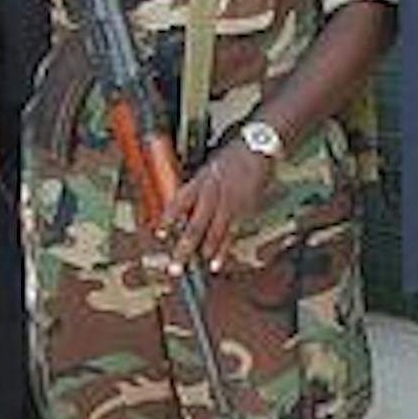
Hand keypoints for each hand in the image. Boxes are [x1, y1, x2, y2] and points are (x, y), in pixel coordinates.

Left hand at [163, 143, 273, 273]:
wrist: (258, 149)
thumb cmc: (230, 156)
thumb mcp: (206, 167)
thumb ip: (194, 188)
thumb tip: (181, 210)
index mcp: (200, 182)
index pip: (179, 203)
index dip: (168, 220)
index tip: (159, 235)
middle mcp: (212, 195)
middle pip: (195, 226)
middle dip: (183, 249)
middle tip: (174, 267)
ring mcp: (229, 205)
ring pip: (213, 234)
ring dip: (201, 253)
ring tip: (191, 269)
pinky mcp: (245, 211)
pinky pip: (232, 234)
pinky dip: (223, 251)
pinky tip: (215, 264)